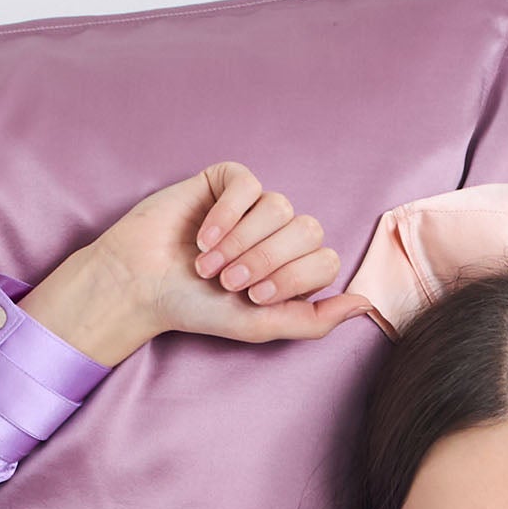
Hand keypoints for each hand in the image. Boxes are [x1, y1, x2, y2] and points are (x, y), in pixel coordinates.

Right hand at [19, 162, 377, 363]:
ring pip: (280, 207)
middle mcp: (279, 234)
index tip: (252, 297)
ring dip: (243, 241)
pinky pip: (248, 183)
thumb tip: (366, 303)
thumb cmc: (196, 308)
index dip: (292, 277)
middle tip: (227, 282)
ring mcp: (255, 205)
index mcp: (294, 266)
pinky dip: (227, 214)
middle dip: (267, 260)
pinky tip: (202, 236)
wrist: (140, 285)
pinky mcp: (226, 182)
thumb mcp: (260, 326)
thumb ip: (316, 320)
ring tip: (208, 265)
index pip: (325, 260)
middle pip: (308, 230)